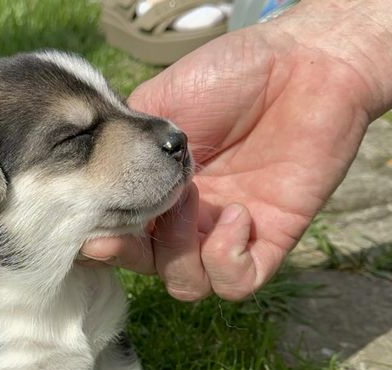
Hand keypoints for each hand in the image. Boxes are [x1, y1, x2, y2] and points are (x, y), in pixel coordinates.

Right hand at [82, 23, 374, 300]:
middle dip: (130, 252)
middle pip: (145, 268)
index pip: (117, 235)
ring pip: (186, 285)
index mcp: (155, 188)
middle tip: (136, 215)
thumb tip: (92, 183)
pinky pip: (237, 283)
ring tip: (192, 196)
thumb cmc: (229, 75)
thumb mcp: (156, 106)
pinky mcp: (271, 238)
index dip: (99, 242)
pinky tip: (236, 213)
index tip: (90, 230)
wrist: (302, 61)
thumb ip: (121, 149)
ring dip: (179, 251)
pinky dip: (226, 258)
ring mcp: (226, 231)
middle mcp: (187, 218)